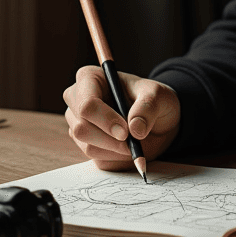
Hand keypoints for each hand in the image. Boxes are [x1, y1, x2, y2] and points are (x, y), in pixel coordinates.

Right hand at [63, 66, 180, 170]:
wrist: (157, 119)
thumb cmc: (152, 99)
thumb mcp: (158, 95)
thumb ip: (148, 107)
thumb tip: (135, 128)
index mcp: (90, 78)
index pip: (87, 104)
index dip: (105, 120)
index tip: (125, 132)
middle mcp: (77, 100)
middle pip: (81, 128)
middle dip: (109, 139)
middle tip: (132, 141)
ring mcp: (77, 123)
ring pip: (87, 146)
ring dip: (115, 149)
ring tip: (134, 141)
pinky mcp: (84, 143)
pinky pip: (96, 158)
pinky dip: (115, 157)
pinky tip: (127, 147)